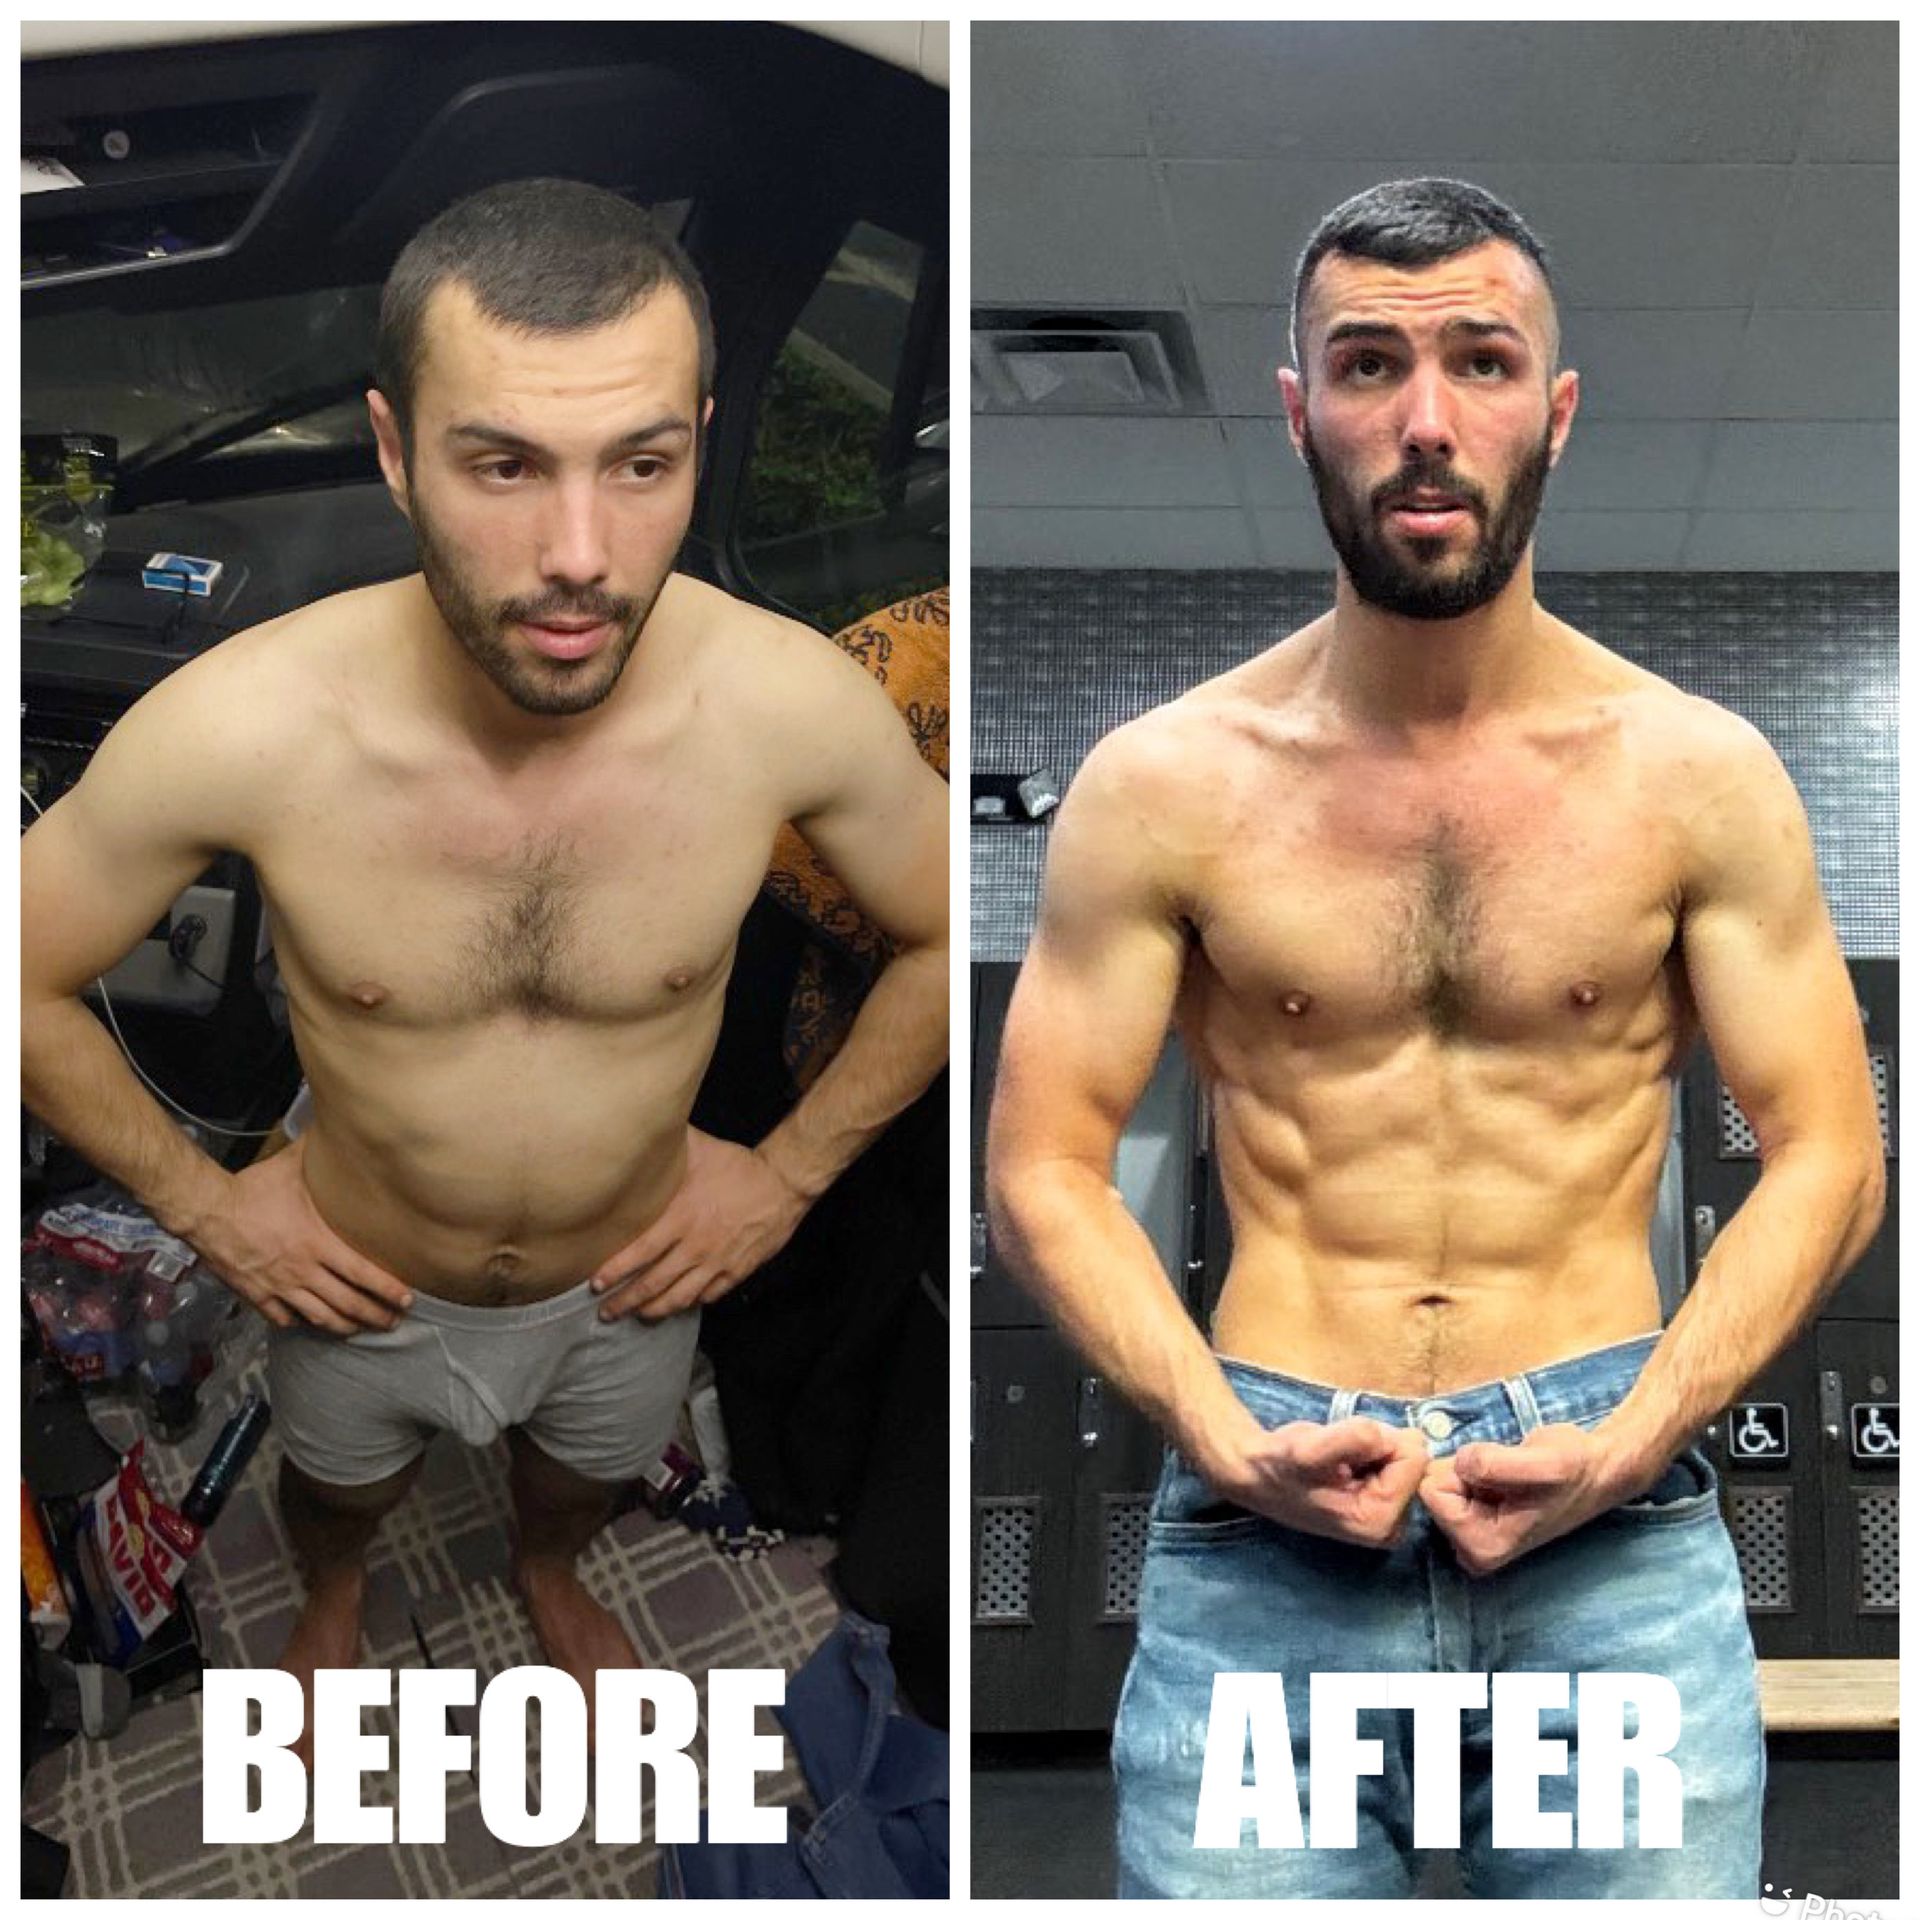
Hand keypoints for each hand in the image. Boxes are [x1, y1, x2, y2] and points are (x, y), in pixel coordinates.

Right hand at [194, 1136, 414, 1335]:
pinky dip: (300, 1323)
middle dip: (375, 1316)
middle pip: (347, 1303)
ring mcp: (279, 1287)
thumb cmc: (253, 1188)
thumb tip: (345, 1128)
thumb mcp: (293, 1166)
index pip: (363, 1273)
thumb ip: (322, 1154)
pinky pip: (283, 1318)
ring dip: (345, 1326)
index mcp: (318, 1242)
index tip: (408, 1299)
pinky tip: (310, 1323)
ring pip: (320, 1317)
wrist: (206, 1210)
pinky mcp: (255, 1295)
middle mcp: (303, 1270)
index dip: (388, 1290)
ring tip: (362, 1328)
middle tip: (394, 1322)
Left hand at [590, 1127, 809, 1321]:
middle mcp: (696, 1246)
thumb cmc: (739, 1166)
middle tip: (606, 1312)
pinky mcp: (737, 1271)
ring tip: (638, 1315)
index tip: (596, 1284)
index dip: (615, 1271)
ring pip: (679, 1297)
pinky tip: (679, 1304)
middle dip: (626, 1301)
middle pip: (653, 1283)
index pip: (640, 1252)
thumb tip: (637, 1130)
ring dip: (654, 1310)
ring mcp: (717, 1262)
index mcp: (682, 1217)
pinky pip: (708, 1296)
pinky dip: (690, 1303)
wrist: (784, 1183)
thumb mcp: (700, 1149)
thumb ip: (668, 1149)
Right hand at [1217, 1416, 1432, 1548]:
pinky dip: (1371, 1449)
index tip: (1345, 1452)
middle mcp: (1392, 1525)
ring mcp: (1390, 1513)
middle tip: (1340, 1456)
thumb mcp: (1309, 1450)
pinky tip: (1344, 1463)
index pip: (1413, 1460)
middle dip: (1378, 1445)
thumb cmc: (1281, 1464)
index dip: (1379, 1443)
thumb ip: (1354, 1439)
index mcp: (1380, 1521)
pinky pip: (1396, 1456)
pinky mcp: (1385, 1500)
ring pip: (1404, 1453)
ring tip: (1339, 1459)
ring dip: (1372, 1446)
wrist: (1258, 1471)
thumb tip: (1397, 1436)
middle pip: (1412, 1458)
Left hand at [1417, 1423, 1641, 1575]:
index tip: (1500, 1473)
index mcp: (1482, 1547)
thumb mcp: (1543, 1463)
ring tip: (1507, 1473)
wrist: (1593, 1468)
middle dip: (1463, 1471)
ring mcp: (1470, 1535)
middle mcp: (1470, 1551)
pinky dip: (1470, 1467)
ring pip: (1438, 1480)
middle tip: (1506, 1471)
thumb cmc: (1572, 1467)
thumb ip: (1496, 1465)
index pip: (1430, 1492)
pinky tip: (1501, 1475)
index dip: (1463, 1471)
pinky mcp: (1471, 1517)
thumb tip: (1461, 1463)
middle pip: (1430, 1488)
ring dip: (1470, 1469)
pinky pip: (1447, 1478)